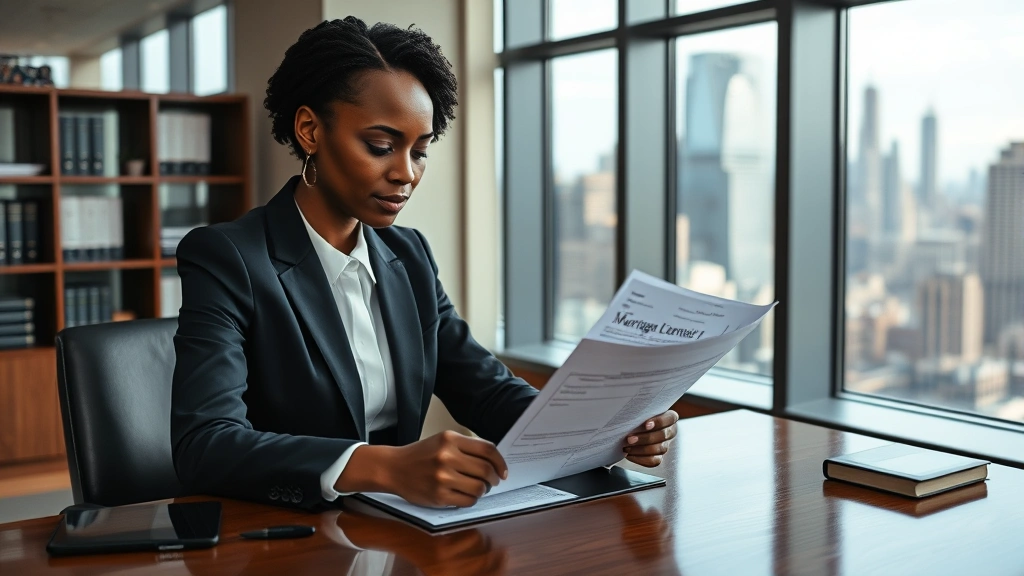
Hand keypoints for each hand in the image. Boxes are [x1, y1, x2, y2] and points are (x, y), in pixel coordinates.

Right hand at [338, 430, 506, 507]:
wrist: (393, 468)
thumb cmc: (421, 455)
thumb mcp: (442, 441)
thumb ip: (466, 448)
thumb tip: (494, 462)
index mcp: (450, 439)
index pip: (487, 450)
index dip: (500, 462)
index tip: (503, 471)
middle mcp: (447, 456)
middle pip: (486, 470)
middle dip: (494, 479)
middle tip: (493, 482)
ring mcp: (442, 477)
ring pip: (479, 487)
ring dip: (484, 490)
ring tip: (479, 488)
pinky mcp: (438, 496)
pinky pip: (467, 501)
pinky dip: (472, 499)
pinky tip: (466, 495)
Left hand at [622, 410, 678, 466]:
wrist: (632, 429)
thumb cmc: (637, 417)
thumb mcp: (641, 413)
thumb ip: (640, 413)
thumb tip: (630, 415)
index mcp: (670, 418)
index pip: (669, 419)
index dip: (659, 422)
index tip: (646, 425)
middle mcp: (670, 431)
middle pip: (662, 436)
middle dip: (644, 438)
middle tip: (630, 438)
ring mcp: (665, 445)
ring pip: (658, 449)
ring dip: (641, 449)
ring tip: (627, 447)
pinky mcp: (659, 457)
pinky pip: (653, 461)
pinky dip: (640, 458)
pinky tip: (629, 454)